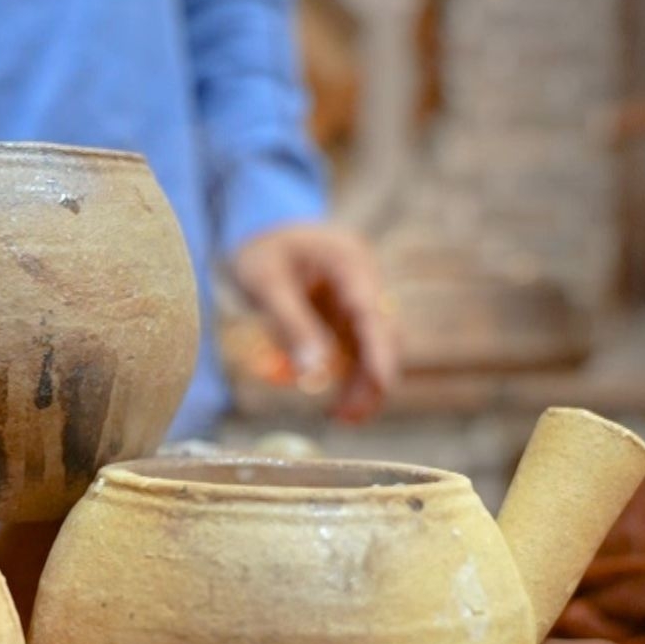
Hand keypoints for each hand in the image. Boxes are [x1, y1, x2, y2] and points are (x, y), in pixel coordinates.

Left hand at [230, 224, 400, 422]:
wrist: (262, 226)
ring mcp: (358, 299)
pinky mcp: (348, 316)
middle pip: (382, 335)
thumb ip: (289, 324)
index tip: (383, 386)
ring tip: (341, 417)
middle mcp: (364, 282)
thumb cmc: (262, 250)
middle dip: (371, 379)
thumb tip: (313, 374)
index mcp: (350, 263)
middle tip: (347, 417)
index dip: (380, 352)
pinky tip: (335, 403)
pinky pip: (355, 351)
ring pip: (373, 348)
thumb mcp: (266, 283)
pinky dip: (347, 376)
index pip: (373, 314)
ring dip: (362, 384)